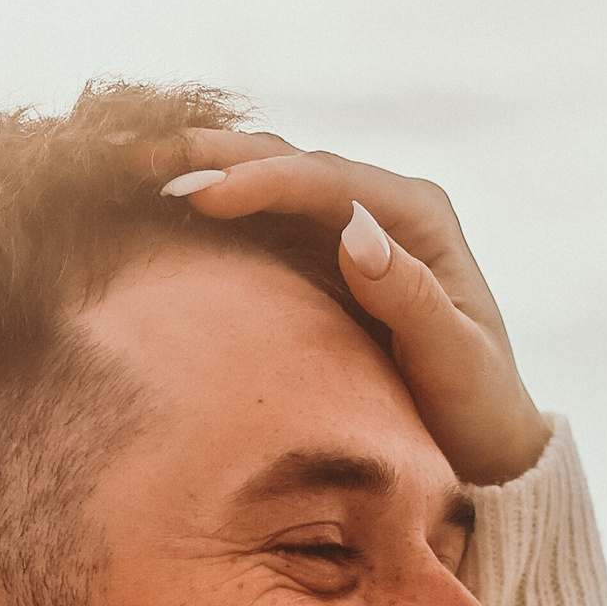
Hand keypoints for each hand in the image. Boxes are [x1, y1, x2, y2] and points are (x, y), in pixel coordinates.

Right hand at [163, 131, 550, 485]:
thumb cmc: (475, 409)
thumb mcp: (454, 361)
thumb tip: (353, 232)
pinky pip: (255, 225)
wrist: (483, 447)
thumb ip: (411, 299)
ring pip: (262, 181)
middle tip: (132, 160)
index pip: (328, 182)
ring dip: (197, 172)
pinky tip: (149, 210)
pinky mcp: (318, 261)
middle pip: (287, 164)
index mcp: (417, 216)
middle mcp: (381, 208)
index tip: (199, 198)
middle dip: (211, 157)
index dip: (261, 181)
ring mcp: (346, 230)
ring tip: (123, 170)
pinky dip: (204, 212)